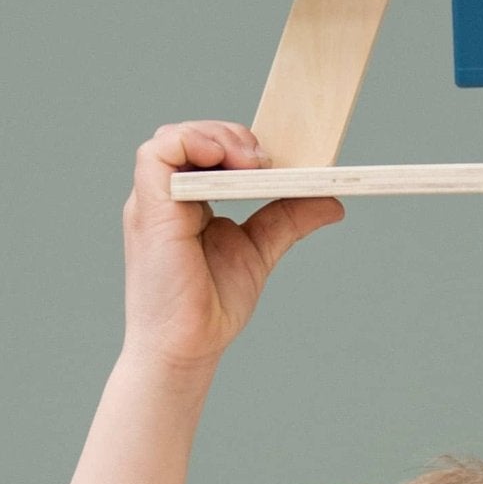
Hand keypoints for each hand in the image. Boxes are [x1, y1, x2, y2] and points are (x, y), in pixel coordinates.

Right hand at [121, 121, 342, 372]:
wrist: (188, 347)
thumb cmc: (210, 305)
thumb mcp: (259, 249)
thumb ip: (288, 219)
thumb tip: (333, 201)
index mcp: (185, 201)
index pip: (201, 148)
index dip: (235, 142)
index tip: (271, 162)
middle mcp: (164, 197)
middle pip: (188, 137)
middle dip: (230, 136)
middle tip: (265, 161)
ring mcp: (153, 202)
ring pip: (171, 138)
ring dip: (215, 137)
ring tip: (249, 162)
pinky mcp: (149, 211)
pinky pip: (157, 155)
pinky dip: (191, 144)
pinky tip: (223, 161)